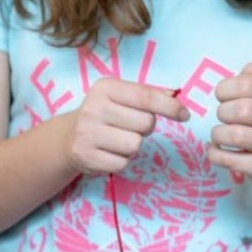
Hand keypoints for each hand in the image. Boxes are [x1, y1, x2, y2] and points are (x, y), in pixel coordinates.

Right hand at [65, 77, 188, 174]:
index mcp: (105, 88)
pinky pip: (122, 163)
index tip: (185, 115)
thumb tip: (174, 95)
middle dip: (144, 128)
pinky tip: (107, 152)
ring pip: (135, 145)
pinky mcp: (86, 156)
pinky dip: (120, 161)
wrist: (67, 138)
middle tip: (128, 127)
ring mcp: (87, 133)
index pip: (146, 96)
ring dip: (132, 146)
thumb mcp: (119, 97)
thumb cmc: (102, 115)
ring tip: (116, 140)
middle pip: (146, 123)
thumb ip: (146, 95)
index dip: (170, 107)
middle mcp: (94, 108)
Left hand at [209, 63, 251, 183]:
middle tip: (223, 117)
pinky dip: (214, 153)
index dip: (226, 88)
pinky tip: (216, 149)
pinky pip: (229, 159)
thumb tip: (248, 69)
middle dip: (222, 112)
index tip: (222, 95)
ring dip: (217, 134)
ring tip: (219, 135)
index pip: (247, 83)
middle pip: (241, 110)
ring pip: (234, 136)